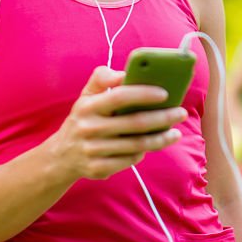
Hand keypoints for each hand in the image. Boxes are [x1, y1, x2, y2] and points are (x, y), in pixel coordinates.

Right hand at [47, 66, 188, 182]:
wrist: (60, 156)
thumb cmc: (83, 118)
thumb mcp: (86, 96)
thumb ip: (102, 78)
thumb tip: (125, 73)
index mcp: (87, 106)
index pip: (119, 96)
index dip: (144, 94)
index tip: (165, 93)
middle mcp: (89, 128)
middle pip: (134, 123)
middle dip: (162, 118)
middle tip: (181, 113)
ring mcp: (92, 150)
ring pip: (136, 145)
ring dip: (160, 139)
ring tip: (175, 132)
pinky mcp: (98, 169)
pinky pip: (129, 160)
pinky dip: (143, 153)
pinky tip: (152, 145)